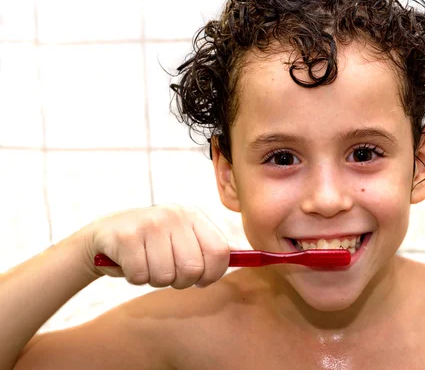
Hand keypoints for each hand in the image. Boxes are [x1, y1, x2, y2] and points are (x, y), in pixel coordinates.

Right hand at [80, 205, 229, 288]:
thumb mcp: (181, 239)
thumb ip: (208, 249)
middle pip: (193, 270)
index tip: (200, 280)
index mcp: (194, 216)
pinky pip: (141, 276)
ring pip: (165, 276)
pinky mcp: (126, 236)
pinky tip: (128, 262)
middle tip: (165, 271)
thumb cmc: (150, 245)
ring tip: (145, 263)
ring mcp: (150, 223)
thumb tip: (248, 259)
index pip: (221, 252)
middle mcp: (175, 215)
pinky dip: (134, 277)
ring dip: (153, 279)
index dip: (212, 275)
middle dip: (178, 281)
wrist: (103, 237)